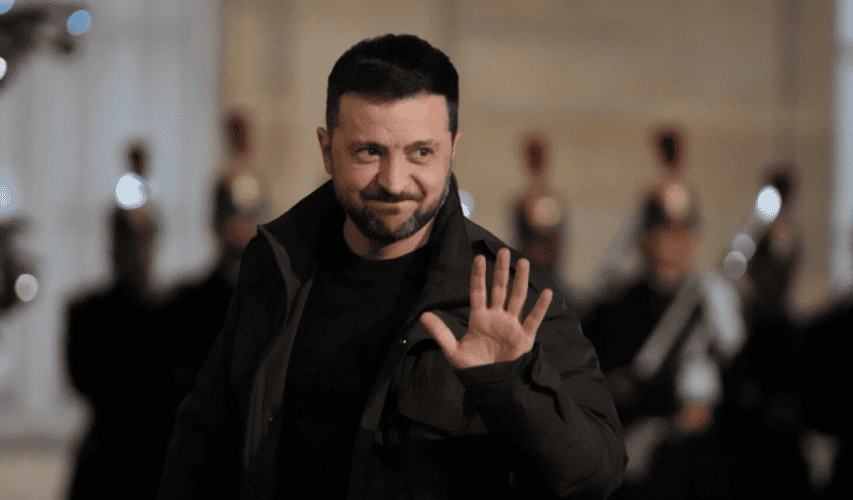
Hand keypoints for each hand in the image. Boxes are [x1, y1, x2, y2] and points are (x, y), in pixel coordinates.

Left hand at [420, 248, 552, 368]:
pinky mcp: (524, 337)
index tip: (478, 257)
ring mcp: (511, 326)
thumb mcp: (453, 350)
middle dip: (501, 271)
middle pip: (499, 289)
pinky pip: (533, 319)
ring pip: (517, 298)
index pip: (478, 292)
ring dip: (520, 280)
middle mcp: (496, 318)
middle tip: (503, 251)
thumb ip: (440, 332)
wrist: (490, 386)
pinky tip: (546, 292)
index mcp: (479, 319)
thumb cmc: (472, 369)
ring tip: (522, 262)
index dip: (478, 276)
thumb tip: (422, 316)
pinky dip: (540, 307)